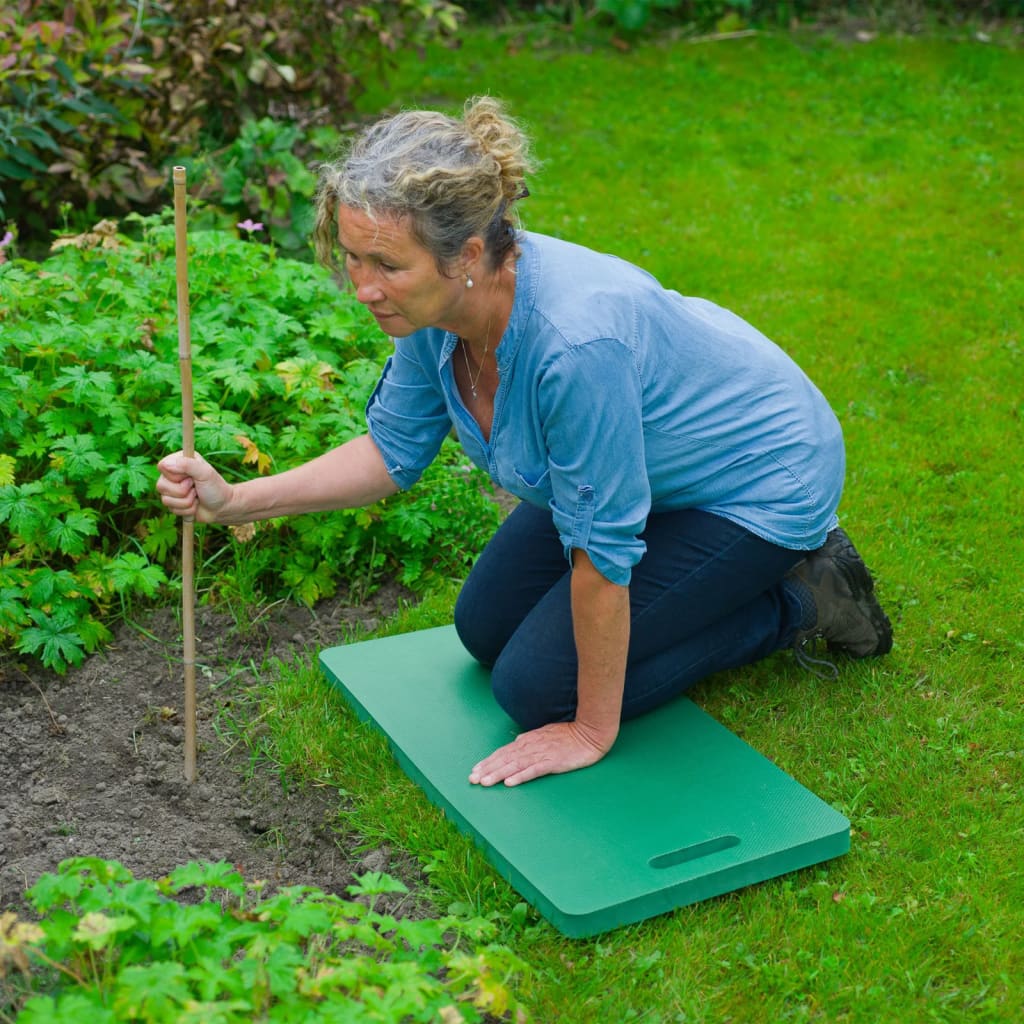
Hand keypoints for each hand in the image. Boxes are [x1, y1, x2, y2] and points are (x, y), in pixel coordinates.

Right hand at [156, 451, 232, 523]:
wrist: (223, 507)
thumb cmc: (216, 487)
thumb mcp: (205, 473)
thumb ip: (187, 465)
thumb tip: (165, 464)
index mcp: (179, 461)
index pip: (162, 466)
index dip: (175, 475)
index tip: (191, 477)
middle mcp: (172, 474)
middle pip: (161, 485)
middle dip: (183, 491)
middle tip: (196, 487)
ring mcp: (171, 489)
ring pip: (165, 500)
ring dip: (187, 502)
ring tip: (197, 497)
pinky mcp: (173, 503)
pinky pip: (172, 510)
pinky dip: (187, 510)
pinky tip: (195, 505)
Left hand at [469, 720, 616, 787]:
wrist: (589, 733)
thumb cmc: (569, 735)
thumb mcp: (545, 734)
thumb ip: (530, 740)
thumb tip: (515, 743)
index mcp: (528, 741)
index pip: (503, 752)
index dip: (488, 762)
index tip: (475, 771)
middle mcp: (531, 746)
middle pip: (505, 758)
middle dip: (487, 769)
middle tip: (472, 779)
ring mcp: (542, 754)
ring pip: (515, 765)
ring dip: (499, 774)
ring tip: (485, 782)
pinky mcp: (553, 762)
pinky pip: (534, 770)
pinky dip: (521, 776)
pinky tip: (510, 782)